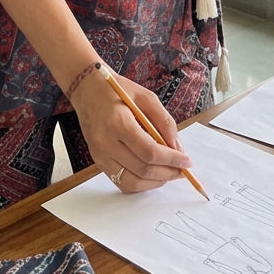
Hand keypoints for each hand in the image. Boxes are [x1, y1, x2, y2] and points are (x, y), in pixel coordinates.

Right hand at [71, 71, 192, 193]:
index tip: (187, 161)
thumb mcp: (146, 97)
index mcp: (118, 122)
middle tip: (182, 170)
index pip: (149, 151)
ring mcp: (99, 154)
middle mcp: (106, 142)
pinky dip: (140, 184)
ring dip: (155, 182)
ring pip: (132, 181)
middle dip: (168, 173)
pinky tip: (152, 176)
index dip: (171, 160)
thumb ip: (164, 122)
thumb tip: (178, 148)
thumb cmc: (117, 90)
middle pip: (142, 169)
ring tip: (169, 174)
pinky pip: (121, 182)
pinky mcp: (97, 161)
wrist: (87, 89)